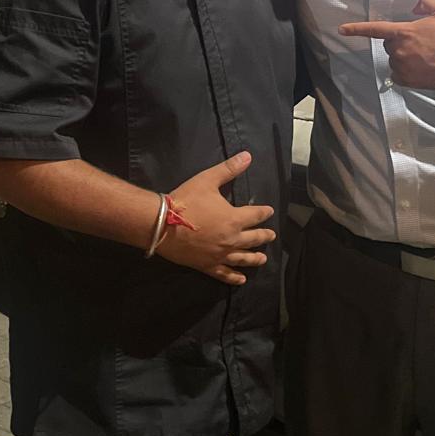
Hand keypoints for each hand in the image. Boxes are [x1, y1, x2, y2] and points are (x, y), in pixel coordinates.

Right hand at [157, 151, 274, 285]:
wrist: (163, 224)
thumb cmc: (186, 200)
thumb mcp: (208, 180)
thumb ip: (229, 169)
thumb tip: (248, 156)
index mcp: (234, 219)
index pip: (255, 215)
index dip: (264, 213)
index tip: (269, 211)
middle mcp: (231, 239)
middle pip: (253, 239)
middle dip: (264, 236)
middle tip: (271, 236)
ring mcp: (220, 255)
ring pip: (242, 258)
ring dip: (254, 258)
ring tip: (263, 259)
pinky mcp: (207, 265)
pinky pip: (224, 274)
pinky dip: (234, 278)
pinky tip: (241, 279)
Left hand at [339, 0, 434, 88]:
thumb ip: (425, 2)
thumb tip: (416, 5)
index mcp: (404, 32)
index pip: (375, 29)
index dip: (356, 29)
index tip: (342, 29)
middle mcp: (400, 50)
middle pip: (389, 45)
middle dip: (400, 43)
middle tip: (421, 43)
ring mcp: (403, 67)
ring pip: (395, 60)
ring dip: (404, 58)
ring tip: (425, 56)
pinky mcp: (408, 81)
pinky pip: (398, 75)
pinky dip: (406, 72)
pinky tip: (421, 68)